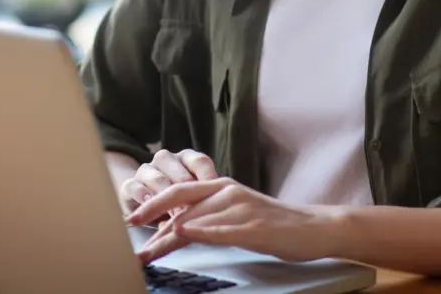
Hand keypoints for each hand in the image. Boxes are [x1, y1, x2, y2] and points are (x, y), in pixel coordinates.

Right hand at [117, 148, 219, 214]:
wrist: (144, 203)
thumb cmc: (179, 202)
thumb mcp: (195, 198)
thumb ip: (206, 198)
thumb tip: (222, 206)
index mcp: (186, 158)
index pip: (200, 162)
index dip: (208, 180)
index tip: (216, 198)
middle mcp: (166, 159)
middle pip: (179, 172)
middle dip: (188, 195)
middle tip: (196, 213)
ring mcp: (146, 170)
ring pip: (158, 179)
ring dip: (167, 200)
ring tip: (177, 217)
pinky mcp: (129, 184)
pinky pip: (136, 189)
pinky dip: (145, 200)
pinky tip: (152, 210)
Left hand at [126, 178, 340, 264]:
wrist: (314, 228)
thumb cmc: (275, 224)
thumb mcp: (238, 214)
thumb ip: (210, 216)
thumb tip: (178, 228)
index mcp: (223, 187)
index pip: (180, 192)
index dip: (153, 203)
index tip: (131, 217)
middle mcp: (228, 192)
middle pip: (180, 203)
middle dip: (150, 216)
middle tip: (126, 229)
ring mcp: (241, 208)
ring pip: (195, 219)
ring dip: (166, 237)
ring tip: (147, 252)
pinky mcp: (253, 226)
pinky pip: (220, 228)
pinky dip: (198, 232)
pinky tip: (181, 234)